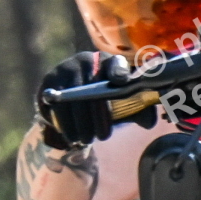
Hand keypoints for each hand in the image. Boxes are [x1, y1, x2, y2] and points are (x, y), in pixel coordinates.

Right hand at [36, 53, 155, 148]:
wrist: (69, 101)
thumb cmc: (102, 102)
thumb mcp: (122, 106)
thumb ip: (138, 111)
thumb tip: (150, 122)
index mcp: (109, 62)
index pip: (116, 64)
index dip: (119, 72)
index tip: (121, 82)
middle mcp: (87, 60)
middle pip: (93, 86)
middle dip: (99, 115)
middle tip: (103, 136)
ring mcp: (66, 68)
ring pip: (74, 97)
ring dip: (82, 122)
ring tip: (87, 139)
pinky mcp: (50, 80)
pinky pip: (58, 104)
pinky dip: (66, 123)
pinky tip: (73, 136)